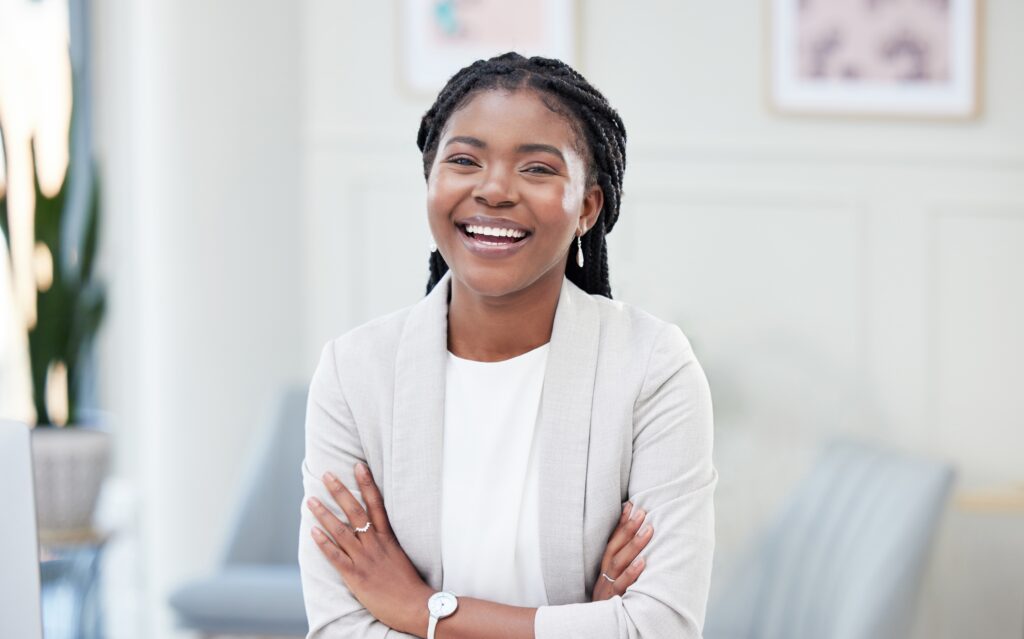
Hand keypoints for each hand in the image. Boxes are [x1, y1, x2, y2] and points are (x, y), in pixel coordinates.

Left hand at [308, 463, 432, 635]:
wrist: (415, 605)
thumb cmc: (409, 584)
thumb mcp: (400, 556)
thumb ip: (387, 544)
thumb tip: (377, 533)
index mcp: (387, 538)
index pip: (376, 504)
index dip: (367, 484)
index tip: (358, 466)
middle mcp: (375, 544)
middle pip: (355, 511)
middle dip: (340, 491)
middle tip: (327, 474)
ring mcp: (364, 559)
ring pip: (341, 530)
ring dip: (325, 513)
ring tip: (311, 499)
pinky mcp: (355, 575)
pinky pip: (336, 557)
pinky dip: (324, 544)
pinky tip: (313, 531)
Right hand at [592, 501, 651, 600]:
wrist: (595, 630)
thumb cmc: (609, 605)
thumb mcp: (611, 584)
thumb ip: (621, 565)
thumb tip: (638, 544)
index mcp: (603, 570)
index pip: (611, 542)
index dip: (620, 524)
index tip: (630, 505)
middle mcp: (603, 576)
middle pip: (614, 548)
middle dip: (628, 529)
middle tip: (642, 511)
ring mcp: (607, 589)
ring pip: (619, 563)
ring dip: (634, 545)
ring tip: (648, 529)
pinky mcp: (614, 602)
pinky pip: (623, 586)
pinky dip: (632, 573)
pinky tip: (643, 562)